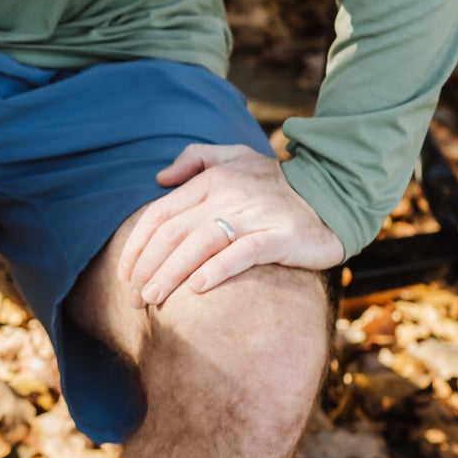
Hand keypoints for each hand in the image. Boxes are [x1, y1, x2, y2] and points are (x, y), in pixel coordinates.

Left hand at [119, 142, 344, 306]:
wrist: (333, 194)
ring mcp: (255, 216)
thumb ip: (196, 158)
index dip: (137, 246)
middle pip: (174, 234)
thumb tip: (160, 177)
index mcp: (211, 181)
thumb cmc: (274, 183)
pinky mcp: (281, 236)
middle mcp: (228, 196)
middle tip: (134, 298)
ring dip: (171, 274)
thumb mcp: (235, 157)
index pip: (160, 214)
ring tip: (154, 299)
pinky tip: (197, 288)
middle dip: (148, 268)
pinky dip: (218, 270)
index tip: (125, 274)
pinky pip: (244, 253)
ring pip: (201, 245)